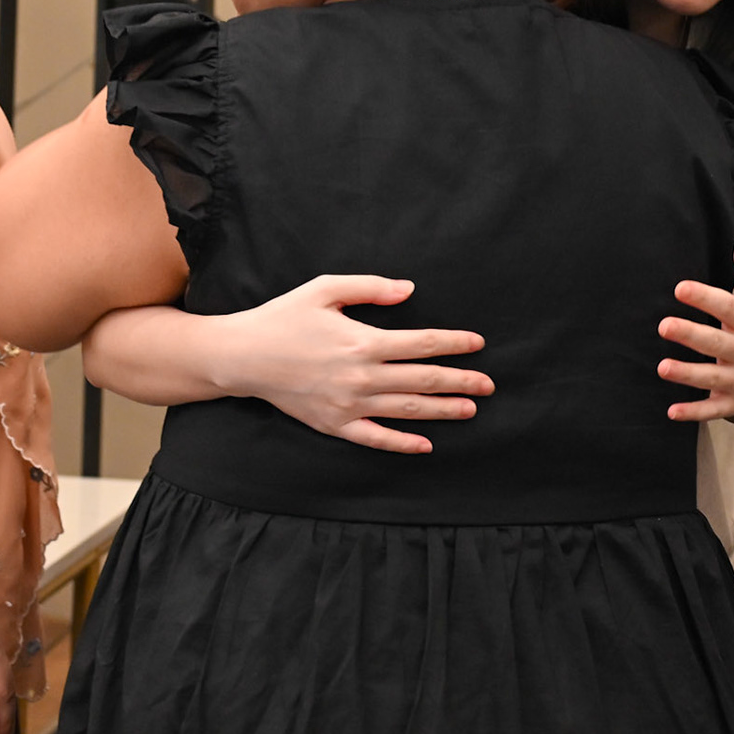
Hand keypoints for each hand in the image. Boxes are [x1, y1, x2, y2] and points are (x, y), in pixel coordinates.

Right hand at [215, 275, 493, 453]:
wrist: (244, 356)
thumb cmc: (284, 318)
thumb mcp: (324, 289)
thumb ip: (370, 288)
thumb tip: (410, 290)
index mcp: (363, 341)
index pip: (422, 344)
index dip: (453, 343)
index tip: (477, 344)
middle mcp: (361, 376)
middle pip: (422, 380)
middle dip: (460, 381)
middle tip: (489, 384)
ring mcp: (349, 405)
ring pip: (407, 410)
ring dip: (442, 411)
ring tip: (470, 410)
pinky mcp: (334, 424)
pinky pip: (375, 439)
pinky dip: (402, 443)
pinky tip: (425, 445)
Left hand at [656, 230, 733, 423]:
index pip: (728, 307)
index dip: (705, 297)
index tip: (680, 288)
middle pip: (718, 344)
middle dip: (692, 335)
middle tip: (663, 325)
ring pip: (713, 378)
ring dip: (688, 374)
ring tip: (662, 367)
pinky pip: (713, 410)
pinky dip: (693, 413)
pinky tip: (671, 411)